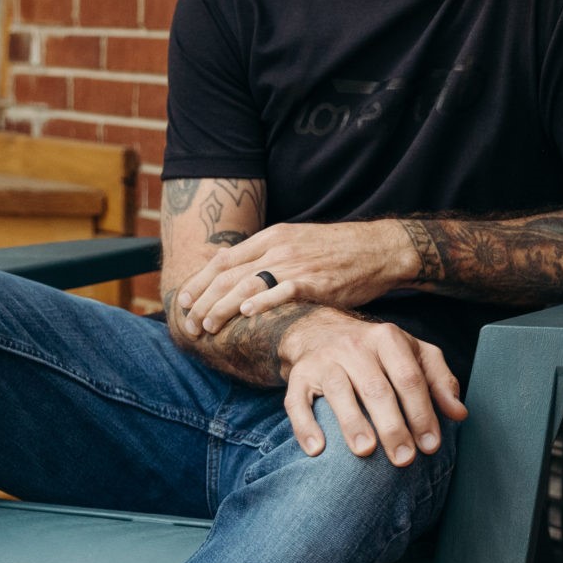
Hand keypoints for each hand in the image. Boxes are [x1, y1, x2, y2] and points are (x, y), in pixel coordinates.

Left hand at [177, 219, 414, 335]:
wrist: (379, 249)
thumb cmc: (338, 250)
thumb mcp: (296, 241)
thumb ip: (265, 254)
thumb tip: (230, 267)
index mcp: (272, 237)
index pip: (223, 260)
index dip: (199, 282)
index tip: (182, 302)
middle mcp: (279, 247)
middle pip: (229, 275)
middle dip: (203, 300)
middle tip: (188, 324)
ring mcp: (297, 263)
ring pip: (248, 284)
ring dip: (223, 307)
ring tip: (206, 326)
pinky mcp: (316, 280)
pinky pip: (283, 291)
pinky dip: (262, 302)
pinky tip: (246, 314)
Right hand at [278, 314, 468, 463]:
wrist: (319, 329)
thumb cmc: (377, 351)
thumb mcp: (413, 354)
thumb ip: (439, 380)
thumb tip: (459, 414)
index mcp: (388, 339)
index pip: (409, 377)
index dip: (422, 412)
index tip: (431, 445)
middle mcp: (355, 346)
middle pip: (376, 388)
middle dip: (393, 426)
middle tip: (404, 459)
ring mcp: (324, 359)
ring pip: (338, 391)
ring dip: (352, 422)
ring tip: (366, 452)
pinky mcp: (298, 375)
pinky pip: (297, 400)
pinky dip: (305, 425)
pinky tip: (317, 450)